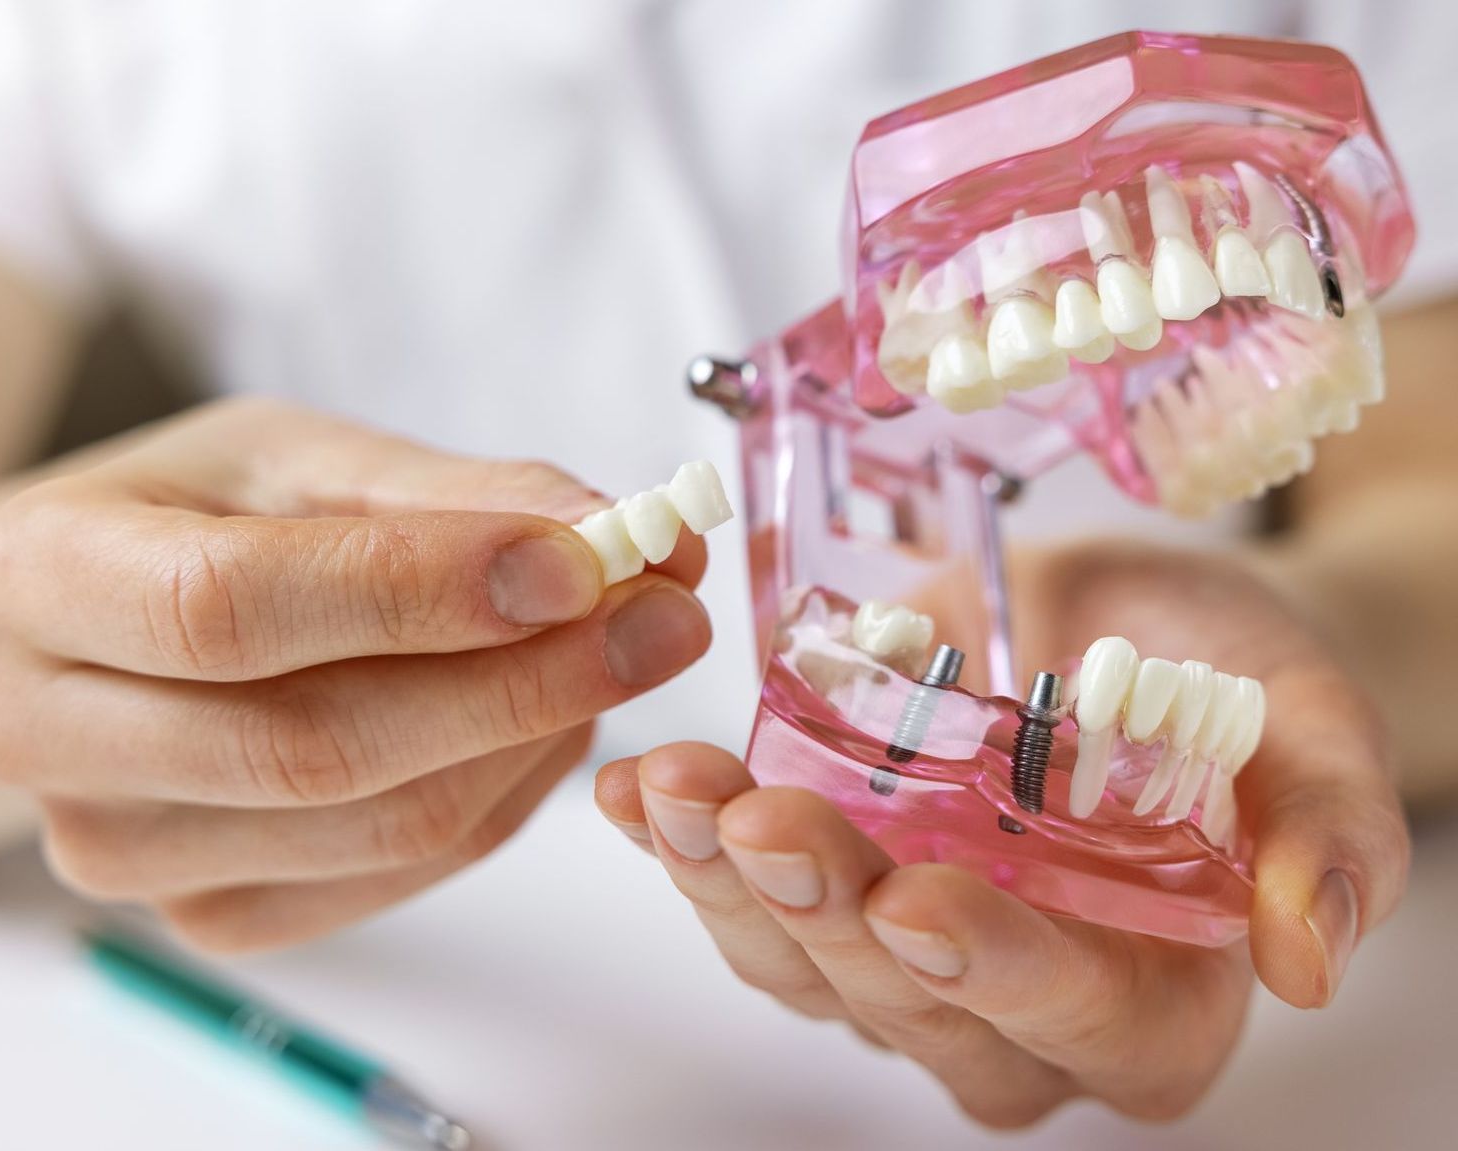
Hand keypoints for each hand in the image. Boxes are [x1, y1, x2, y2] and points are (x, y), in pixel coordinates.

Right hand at [0, 398, 711, 950]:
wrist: (117, 619)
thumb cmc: (205, 516)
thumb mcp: (310, 460)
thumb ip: (458, 497)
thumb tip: (622, 534)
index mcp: (39, 577)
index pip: (231, 606)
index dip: (422, 590)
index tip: (586, 559)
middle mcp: (44, 735)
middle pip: (316, 743)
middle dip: (527, 679)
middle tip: (670, 615)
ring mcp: (122, 851)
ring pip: (380, 823)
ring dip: (535, 737)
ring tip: (619, 650)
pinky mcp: (207, 915)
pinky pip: (398, 874)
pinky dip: (504, 794)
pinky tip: (545, 720)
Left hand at [594, 540, 1408, 1125]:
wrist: (1130, 626)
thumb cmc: (1233, 680)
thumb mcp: (1308, 727)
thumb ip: (1327, 833)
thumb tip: (1310, 959)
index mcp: (1150, 1001)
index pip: (1077, 1020)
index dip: (998, 973)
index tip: (920, 903)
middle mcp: (1015, 1010)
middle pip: (910, 1005)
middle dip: (829, 914)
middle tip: (765, 820)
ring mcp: (905, 960)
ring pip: (803, 965)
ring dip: (725, 883)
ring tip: (677, 791)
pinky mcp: (828, 895)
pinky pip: (745, 895)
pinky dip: (683, 843)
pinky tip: (641, 787)